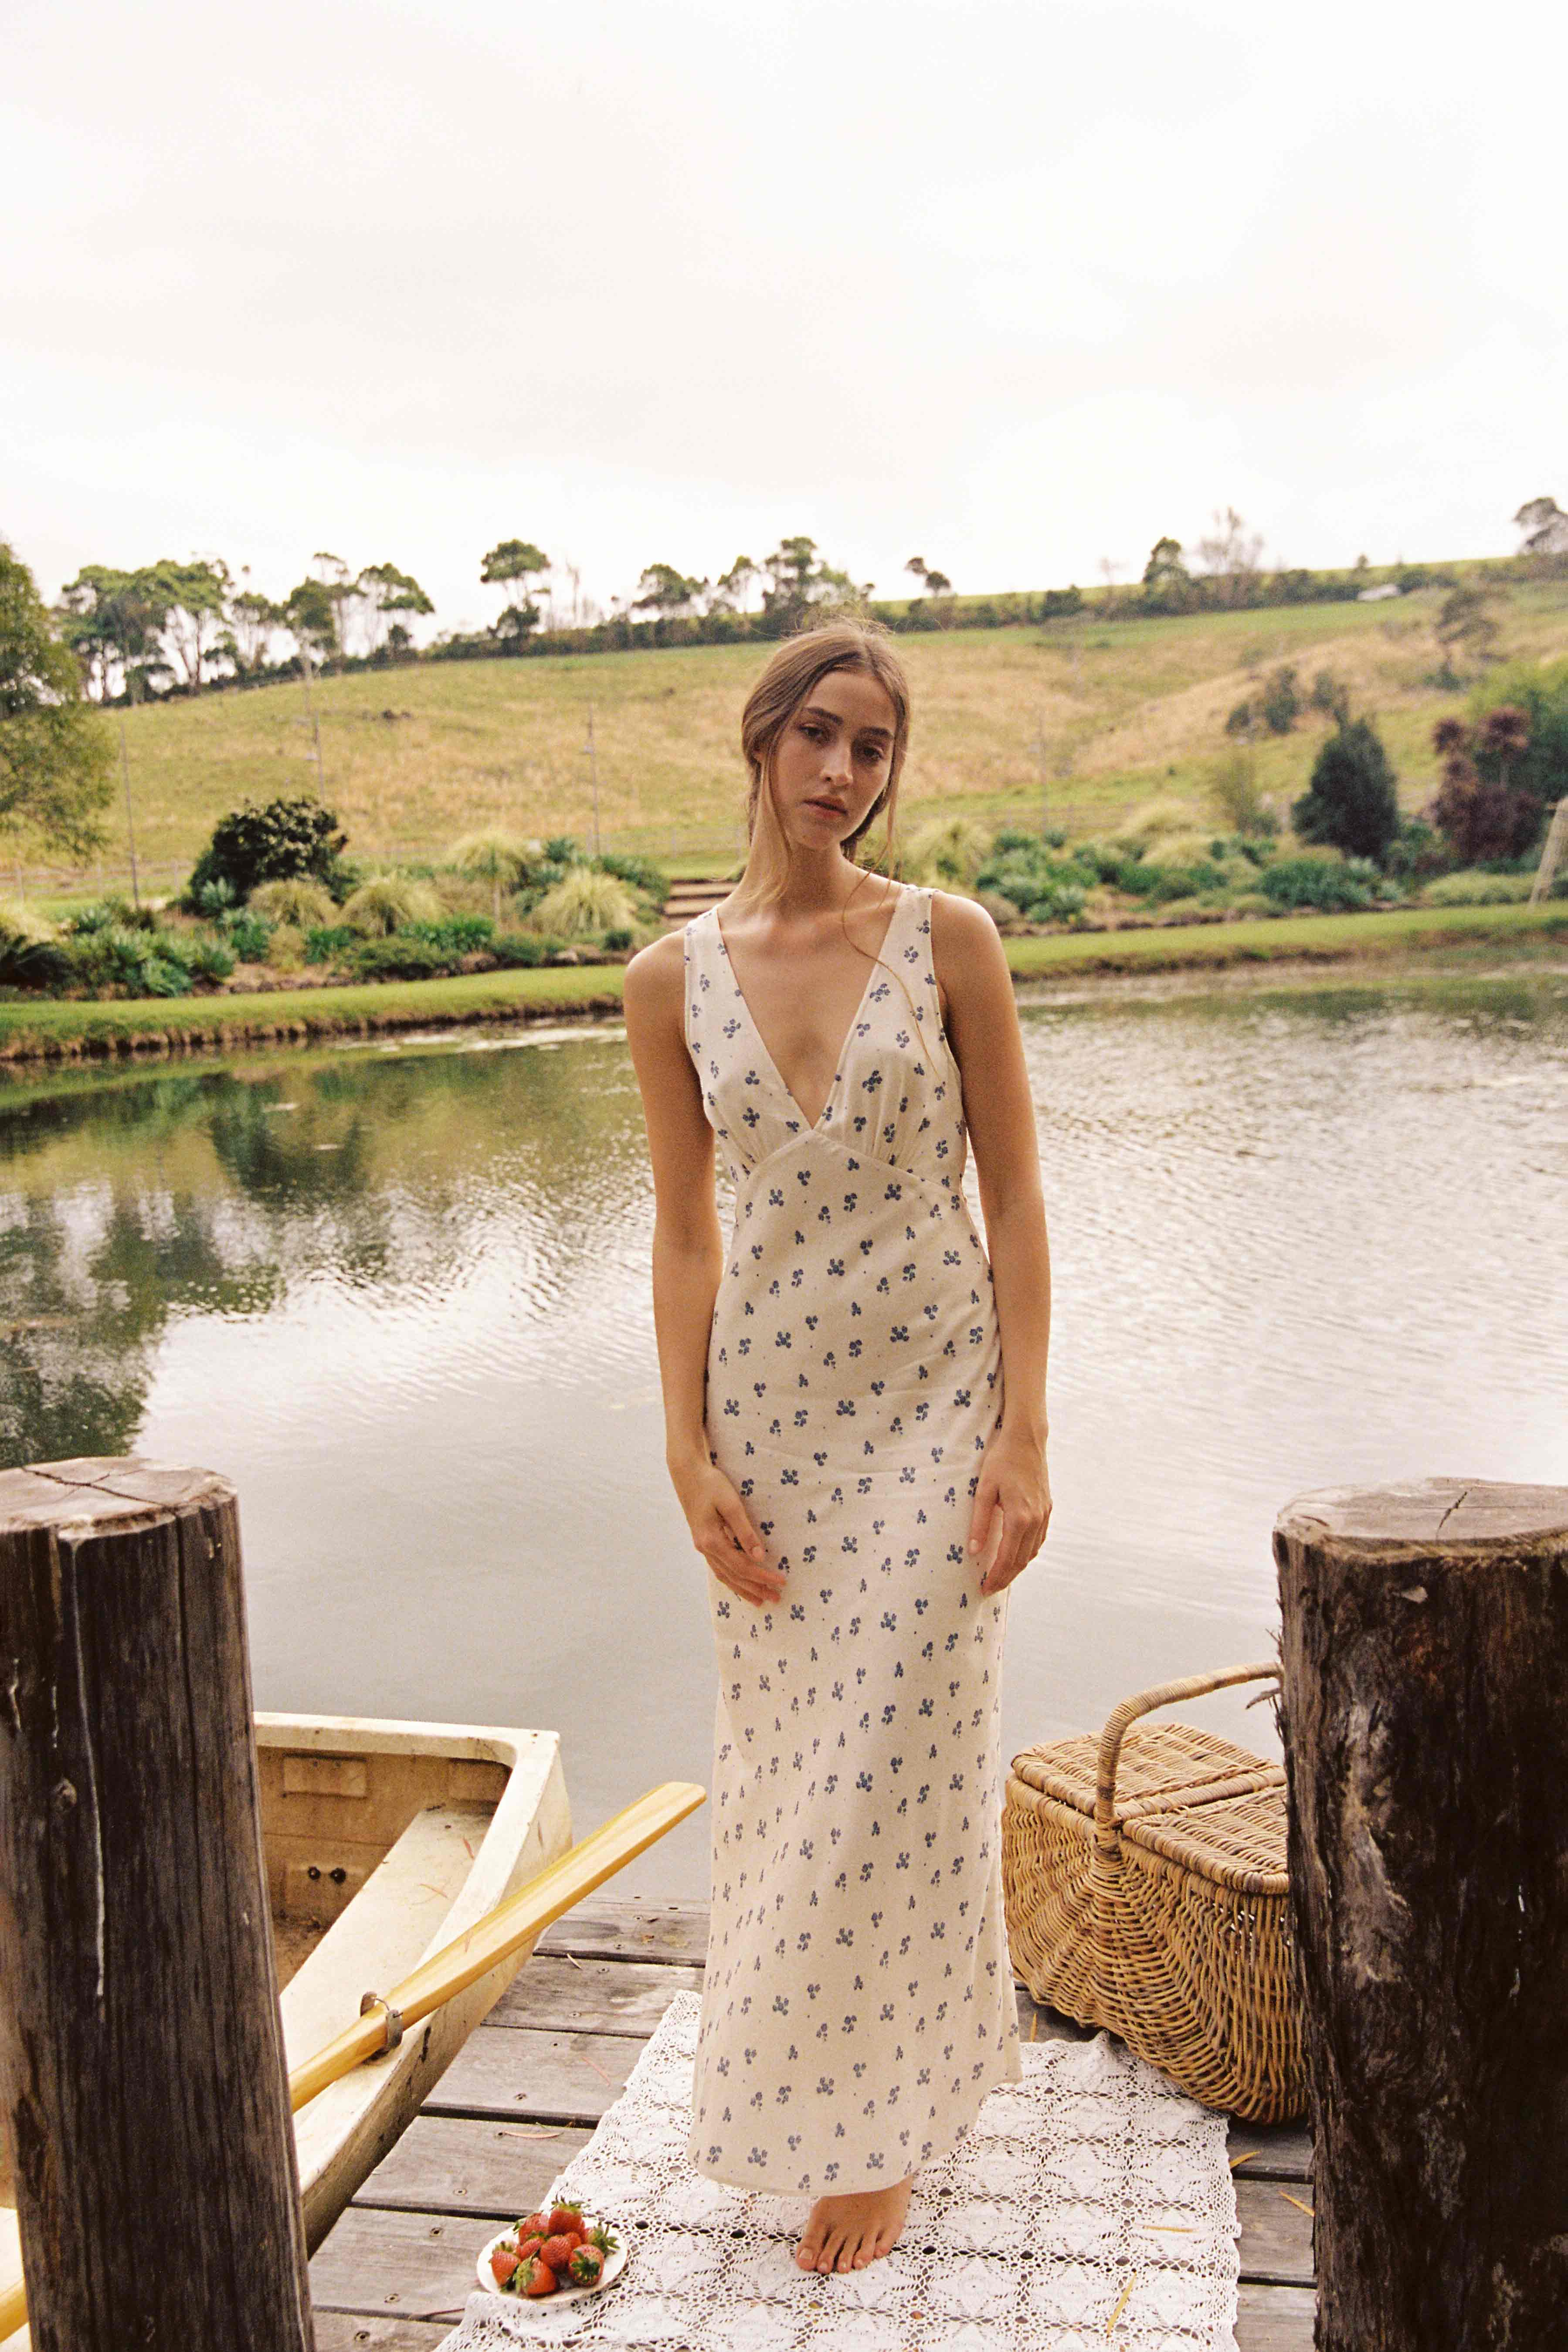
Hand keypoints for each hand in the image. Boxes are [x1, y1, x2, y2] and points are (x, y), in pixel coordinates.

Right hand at [671, 1456, 784, 1607]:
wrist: (687, 1473)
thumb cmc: (711, 1485)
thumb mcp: (731, 1505)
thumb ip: (745, 1532)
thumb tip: (759, 1556)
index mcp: (712, 1541)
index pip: (742, 1566)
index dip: (762, 1576)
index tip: (781, 1581)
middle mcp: (705, 1549)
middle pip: (733, 1576)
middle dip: (755, 1588)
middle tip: (776, 1598)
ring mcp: (702, 1547)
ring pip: (724, 1575)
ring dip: (743, 1588)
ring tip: (759, 1599)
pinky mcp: (703, 1542)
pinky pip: (719, 1567)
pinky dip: (731, 1578)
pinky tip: (739, 1583)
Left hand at [967, 1429, 1050, 1595]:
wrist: (1026, 1440)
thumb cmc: (1001, 1461)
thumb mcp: (984, 1490)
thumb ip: (979, 1522)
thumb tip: (973, 1550)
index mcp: (1019, 1517)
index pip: (1006, 1558)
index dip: (995, 1576)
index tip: (983, 1588)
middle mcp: (1035, 1520)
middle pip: (1021, 1560)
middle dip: (1005, 1577)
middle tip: (989, 1588)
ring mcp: (1044, 1514)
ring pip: (1032, 1552)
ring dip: (1017, 1567)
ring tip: (1001, 1576)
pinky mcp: (1047, 1508)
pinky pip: (1039, 1539)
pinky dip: (1028, 1553)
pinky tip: (1017, 1555)